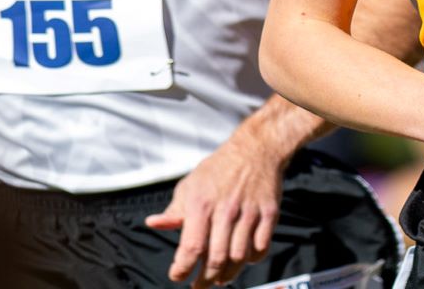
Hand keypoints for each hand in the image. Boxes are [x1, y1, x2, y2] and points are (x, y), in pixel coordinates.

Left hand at [145, 136, 286, 285]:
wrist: (256, 149)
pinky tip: (243, 259)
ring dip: (228, 274)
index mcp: (202, 204)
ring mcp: (249, 212)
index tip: (177, 276)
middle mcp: (225, 210)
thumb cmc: (218, 169)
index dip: (182, 269)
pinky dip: (252, 259)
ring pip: (239, 257)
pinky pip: (261, 247)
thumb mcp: (191, 185)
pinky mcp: (270, 213)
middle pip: (215, 259)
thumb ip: (174, 210)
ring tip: (220, 278)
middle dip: (205, 280)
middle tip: (199, 285)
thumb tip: (153, 224)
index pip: (191, 248)